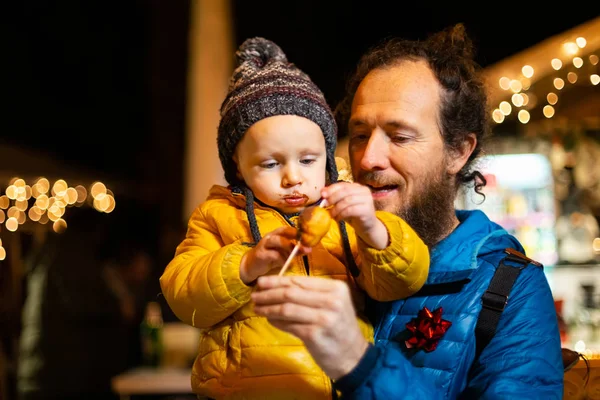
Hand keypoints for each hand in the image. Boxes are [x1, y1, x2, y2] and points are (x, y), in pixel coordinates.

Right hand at [239, 227, 310, 283]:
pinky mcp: (260, 254)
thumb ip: (295, 250)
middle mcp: (270, 237)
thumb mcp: (283, 253)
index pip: (288, 229)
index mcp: (277, 234)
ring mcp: (264, 244)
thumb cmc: (270, 258)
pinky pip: (273, 255)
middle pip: (283, 232)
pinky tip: (285, 264)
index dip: (299, 231)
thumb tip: (309, 248)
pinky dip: (281, 259)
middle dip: (295, 237)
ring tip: (294, 256)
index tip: (310, 237)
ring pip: (278, 241)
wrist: (251, 266)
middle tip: (305, 246)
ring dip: (289, 248)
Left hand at [251, 275, 368, 378]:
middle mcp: (331, 301)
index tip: (261, 281)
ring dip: (268, 308)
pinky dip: (276, 321)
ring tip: (257, 308)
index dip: (277, 280)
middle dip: (269, 293)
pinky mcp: (314, 335)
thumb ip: (310, 294)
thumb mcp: (332, 304)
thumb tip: (278, 287)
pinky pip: (289, 325)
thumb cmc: (339, 328)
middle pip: (291, 293)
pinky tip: (269, 319)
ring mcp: (323, 318)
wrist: (353, 356)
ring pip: (287, 308)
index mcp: (335, 288)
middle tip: (254, 295)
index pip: (300, 281)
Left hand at [321, 182, 387, 248]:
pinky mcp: (367, 210)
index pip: (343, 185)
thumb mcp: (343, 203)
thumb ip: (335, 197)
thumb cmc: (353, 214)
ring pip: (347, 200)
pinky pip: (351, 210)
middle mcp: (364, 190)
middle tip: (325, 205)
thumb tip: (322, 191)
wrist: (367, 226)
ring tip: (331, 214)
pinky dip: (342, 214)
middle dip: (333, 198)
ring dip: (336, 208)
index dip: (331, 189)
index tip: (322, 195)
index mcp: (357, 187)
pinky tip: (338, 218)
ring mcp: (367, 199)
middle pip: (345, 191)